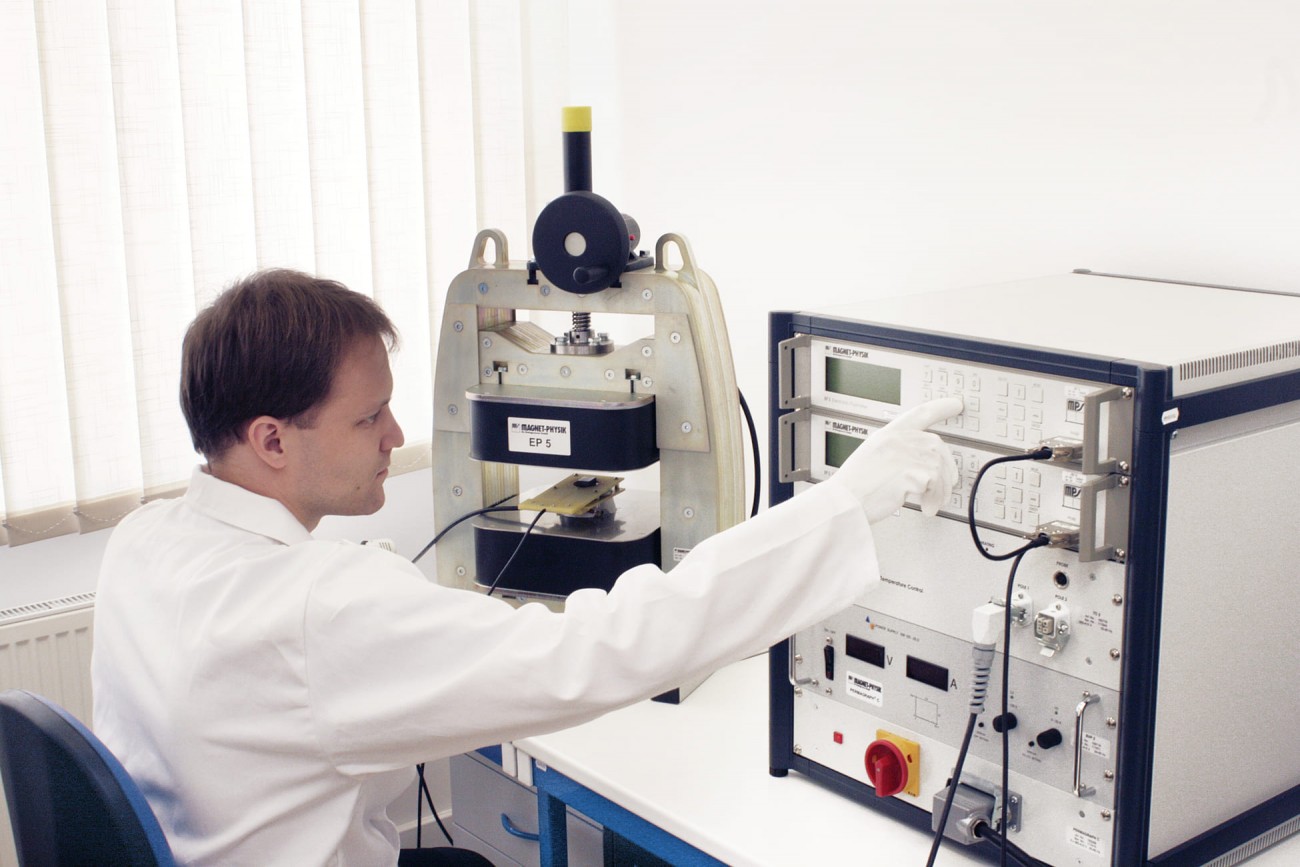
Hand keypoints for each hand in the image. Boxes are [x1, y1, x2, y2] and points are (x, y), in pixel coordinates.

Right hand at [829, 397, 963, 523]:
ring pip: (940, 468)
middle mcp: (897, 441)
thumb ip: (896, 453)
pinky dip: (935, 499)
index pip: (919, 414)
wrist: (843, 503)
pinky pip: (936, 485)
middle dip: (947, 468)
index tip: (955, 404)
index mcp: (887, 436)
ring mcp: (904, 455)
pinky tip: (926, 506)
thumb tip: (922, 464)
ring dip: (940, 490)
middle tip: (946, 485)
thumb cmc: (854, 487)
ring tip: (930, 502)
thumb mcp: (871, 458)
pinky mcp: (911, 473)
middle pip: (937, 446)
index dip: (940, 407)